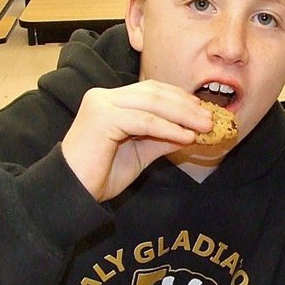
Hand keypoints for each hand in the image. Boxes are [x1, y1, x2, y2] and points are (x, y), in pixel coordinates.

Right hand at [60, 81, 215, 202]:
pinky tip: (186, 136)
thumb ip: (163, 138)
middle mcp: (104, 97)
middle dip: (186, 105)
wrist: (73, 192)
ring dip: (183, 115)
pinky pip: (144, 121)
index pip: (151, 91)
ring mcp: (101, 104)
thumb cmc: (101, 174)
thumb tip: (193, 132)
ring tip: (205, 127)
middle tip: (211, 118)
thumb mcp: (141, 152)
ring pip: (151, 103)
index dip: (180, 98)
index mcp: (111, 101)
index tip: (203, 110)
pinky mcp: (102, 117)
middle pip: (154, 93)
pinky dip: (168, 128)